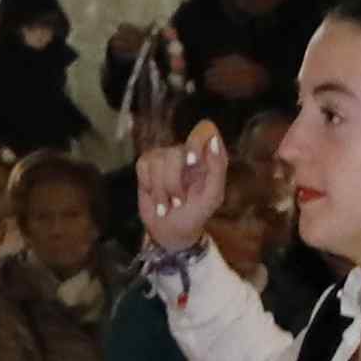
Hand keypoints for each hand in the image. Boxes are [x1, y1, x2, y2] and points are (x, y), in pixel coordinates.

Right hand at [135, 136, 223, 260]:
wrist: (172, 231)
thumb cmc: (196, 213)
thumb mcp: (212, 196)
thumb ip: (217, 168)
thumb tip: (213, 141)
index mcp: (208, 156)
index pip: (205, 129)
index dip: (196, 141)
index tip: (192, 162)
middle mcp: (186, 152)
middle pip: (176, 151)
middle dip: (173, 183)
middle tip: (178, 202)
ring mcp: (165, 156)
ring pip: (157, 160)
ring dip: (161, 190)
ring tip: (167, 205)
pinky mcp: (147, 163)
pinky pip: (143, 165)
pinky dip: (148, 185)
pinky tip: (155, 196)